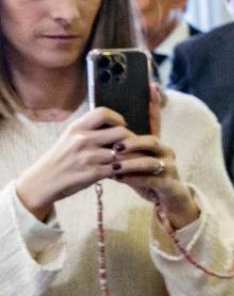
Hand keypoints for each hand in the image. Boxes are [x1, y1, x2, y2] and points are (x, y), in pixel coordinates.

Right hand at [14, 108, 131, 220]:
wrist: (42, 182)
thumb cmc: (60, 159)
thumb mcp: (69, 137)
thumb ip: (89, 130)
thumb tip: (115, 125)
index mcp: (76, 127)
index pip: (104, 113)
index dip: (118, 118)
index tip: (121, 126)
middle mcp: (82, 139)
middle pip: (121, 132)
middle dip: (130, 140)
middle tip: (129, 147)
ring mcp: (88, 156)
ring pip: (123, 152)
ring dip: (129, 157)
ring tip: (127, 160)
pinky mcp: (93, 173)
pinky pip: (119, 168)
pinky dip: (123, 170)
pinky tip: (120, 172)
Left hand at [112, 134, 199, 228]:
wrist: (170, 199)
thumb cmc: (149, 179)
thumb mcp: (136, 165)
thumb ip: (122, 157)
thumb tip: (97, 148)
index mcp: (159, 147)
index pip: (143, 135)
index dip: (127, 135)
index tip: (108, 138)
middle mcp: (167, 155)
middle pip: (151, 142)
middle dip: (131, 144)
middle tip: (113, 148)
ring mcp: (171, 169)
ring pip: (150, 162)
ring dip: (130, 164)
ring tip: (113, 166)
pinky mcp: (170, 185)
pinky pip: (151, 180)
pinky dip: (133, 179)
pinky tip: (119, 179)